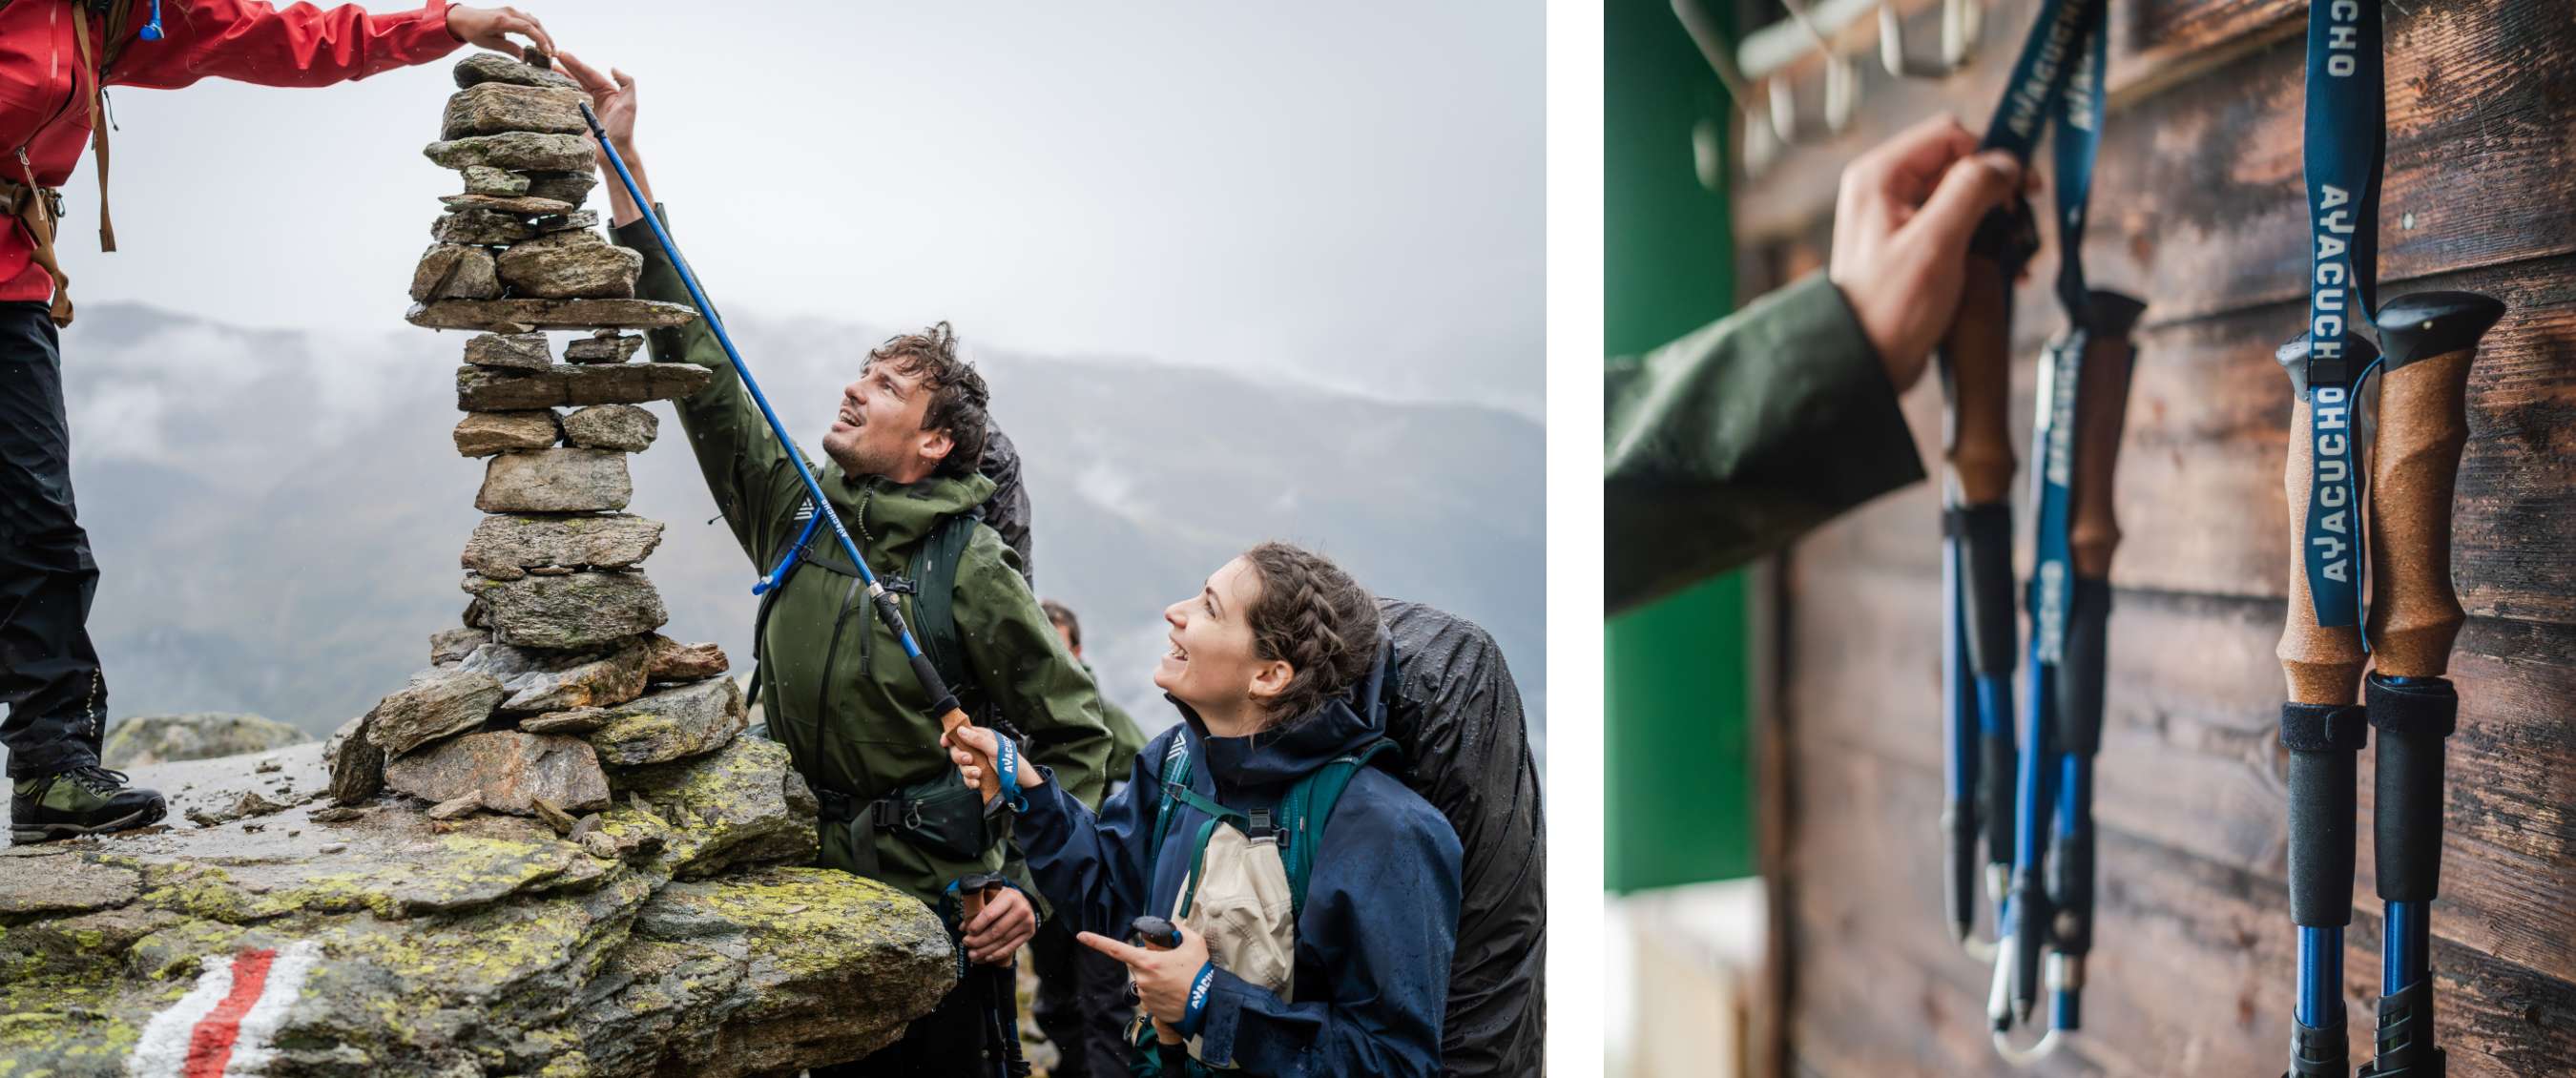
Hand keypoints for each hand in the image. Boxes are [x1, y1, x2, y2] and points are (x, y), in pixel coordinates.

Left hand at [444, 5, 554, 61]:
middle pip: (535, 23)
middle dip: (547, 38)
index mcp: (502, 20)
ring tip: (550, 49)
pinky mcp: (512, 12)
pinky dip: (538, 30)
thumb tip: (525, 58)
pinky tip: (541, 40)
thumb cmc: (473, 32)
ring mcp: (511, 10)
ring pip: (534, 21)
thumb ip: (508, 48)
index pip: (527, 28)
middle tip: (554, 54)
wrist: (464, 18)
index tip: (548, 52)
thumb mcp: (488, 43)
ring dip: (544, 34)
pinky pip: (529, 19)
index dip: (540, 40)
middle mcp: (509, 12)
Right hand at [554, 52, 647, 225]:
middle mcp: (594, 97)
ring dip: (559, 77)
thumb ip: (627, 83)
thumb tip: (613, 67)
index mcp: (606, 91)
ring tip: (545, 67)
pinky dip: (556, 93)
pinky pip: (564, 103)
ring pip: (570, 87)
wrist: (613, 152)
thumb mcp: (630, 104)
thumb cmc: (623, 130)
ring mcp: (584, 107)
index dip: (576, 63)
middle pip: (577, 77)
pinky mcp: (575, 118)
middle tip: (550, 55)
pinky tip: (546, 86)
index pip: (589, 74)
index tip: (562, 54)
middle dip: (565, 66)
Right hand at [943, 724, 1044, 792]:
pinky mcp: (979, 777)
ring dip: (967, 771)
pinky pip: (967, 778)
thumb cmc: (1012, 762)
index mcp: (983, 738)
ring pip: (962, 766)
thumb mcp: (995, 749)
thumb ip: (978, 740)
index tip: (944, 742)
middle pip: (958, 751)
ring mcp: (978, 764)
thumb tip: (960, 731)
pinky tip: (977, 783)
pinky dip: (970, 781)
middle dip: (960, 757)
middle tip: (968, 760)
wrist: (1021, 784)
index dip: (951, 737)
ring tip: (978, 774)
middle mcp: (978, 750)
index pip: (962, 733)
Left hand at [962, 887, 1036, 964]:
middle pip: (996, 930)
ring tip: (972, 954)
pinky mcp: (1029, 933)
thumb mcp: (991, 896)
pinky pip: (1011, 947)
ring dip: (985, 950)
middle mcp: (1021, 909)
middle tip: (966, 943)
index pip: (990, 914)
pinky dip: (998, 954)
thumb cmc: (1003, 899)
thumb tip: (963, 927)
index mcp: (1010, 896)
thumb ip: (977, 909)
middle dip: (979, 940)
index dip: (977, 925)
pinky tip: (987, 957)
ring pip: (1003, 941)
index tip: (967, 932)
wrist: (1026, 902)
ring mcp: (1027, 922)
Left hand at [1079, 924, 1212, 1026]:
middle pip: (1137, 963)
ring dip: (1155, 977)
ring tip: (1176, 980)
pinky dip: (1158, 991)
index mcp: (1148, 962)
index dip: (1096, 941)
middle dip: (1149, 961)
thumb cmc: (1200, 975)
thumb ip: (1180, 930)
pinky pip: (1149, 994)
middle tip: (1171, 965)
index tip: (1081, 936)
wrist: (1206, 1005)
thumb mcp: (1194, 943)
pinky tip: (1173, 991)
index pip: (1116, 949)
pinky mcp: (1149, 1007)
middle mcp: (1142, 979)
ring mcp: (1145, 995)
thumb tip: (1171, 927)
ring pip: (1144, 979)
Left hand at [1826, 113, 2024, 393]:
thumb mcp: (1936, 242)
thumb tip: (2006, 161)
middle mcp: (1887, 191)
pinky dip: (1988, 244)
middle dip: (1999, 194)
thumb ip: (1971, 191)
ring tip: (2022, 255)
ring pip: (1966, 199)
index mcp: (1882, 176)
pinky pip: (1961, 230)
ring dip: (1999, 223)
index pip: (1950, 136)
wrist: (1865, 364)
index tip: (2022, 188)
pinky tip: (2012, 270)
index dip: (1990, 156)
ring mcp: (1901, 221)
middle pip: (1961, 167)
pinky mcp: (1916, 249)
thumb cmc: (1890, 306)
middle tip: (2025, 224)